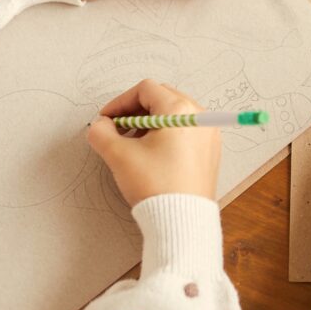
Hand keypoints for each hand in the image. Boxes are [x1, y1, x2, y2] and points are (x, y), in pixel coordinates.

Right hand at [87, 80, 220, 205]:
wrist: (182, 219)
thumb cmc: (155, 185)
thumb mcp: (119, 156)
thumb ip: (102, 133)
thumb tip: (100, 125)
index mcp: (180, 109)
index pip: (145, 90)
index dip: (120, 102)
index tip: (106, 120)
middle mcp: (200, 116)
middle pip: (162, 97)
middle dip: (135, 111)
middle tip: (117, 130)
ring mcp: (208, 133)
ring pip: (174, 114)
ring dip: (150, 123)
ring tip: (132, 144)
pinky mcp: (210, 149)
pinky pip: (186, 130)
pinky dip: (166, 134)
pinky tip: (151, 154)